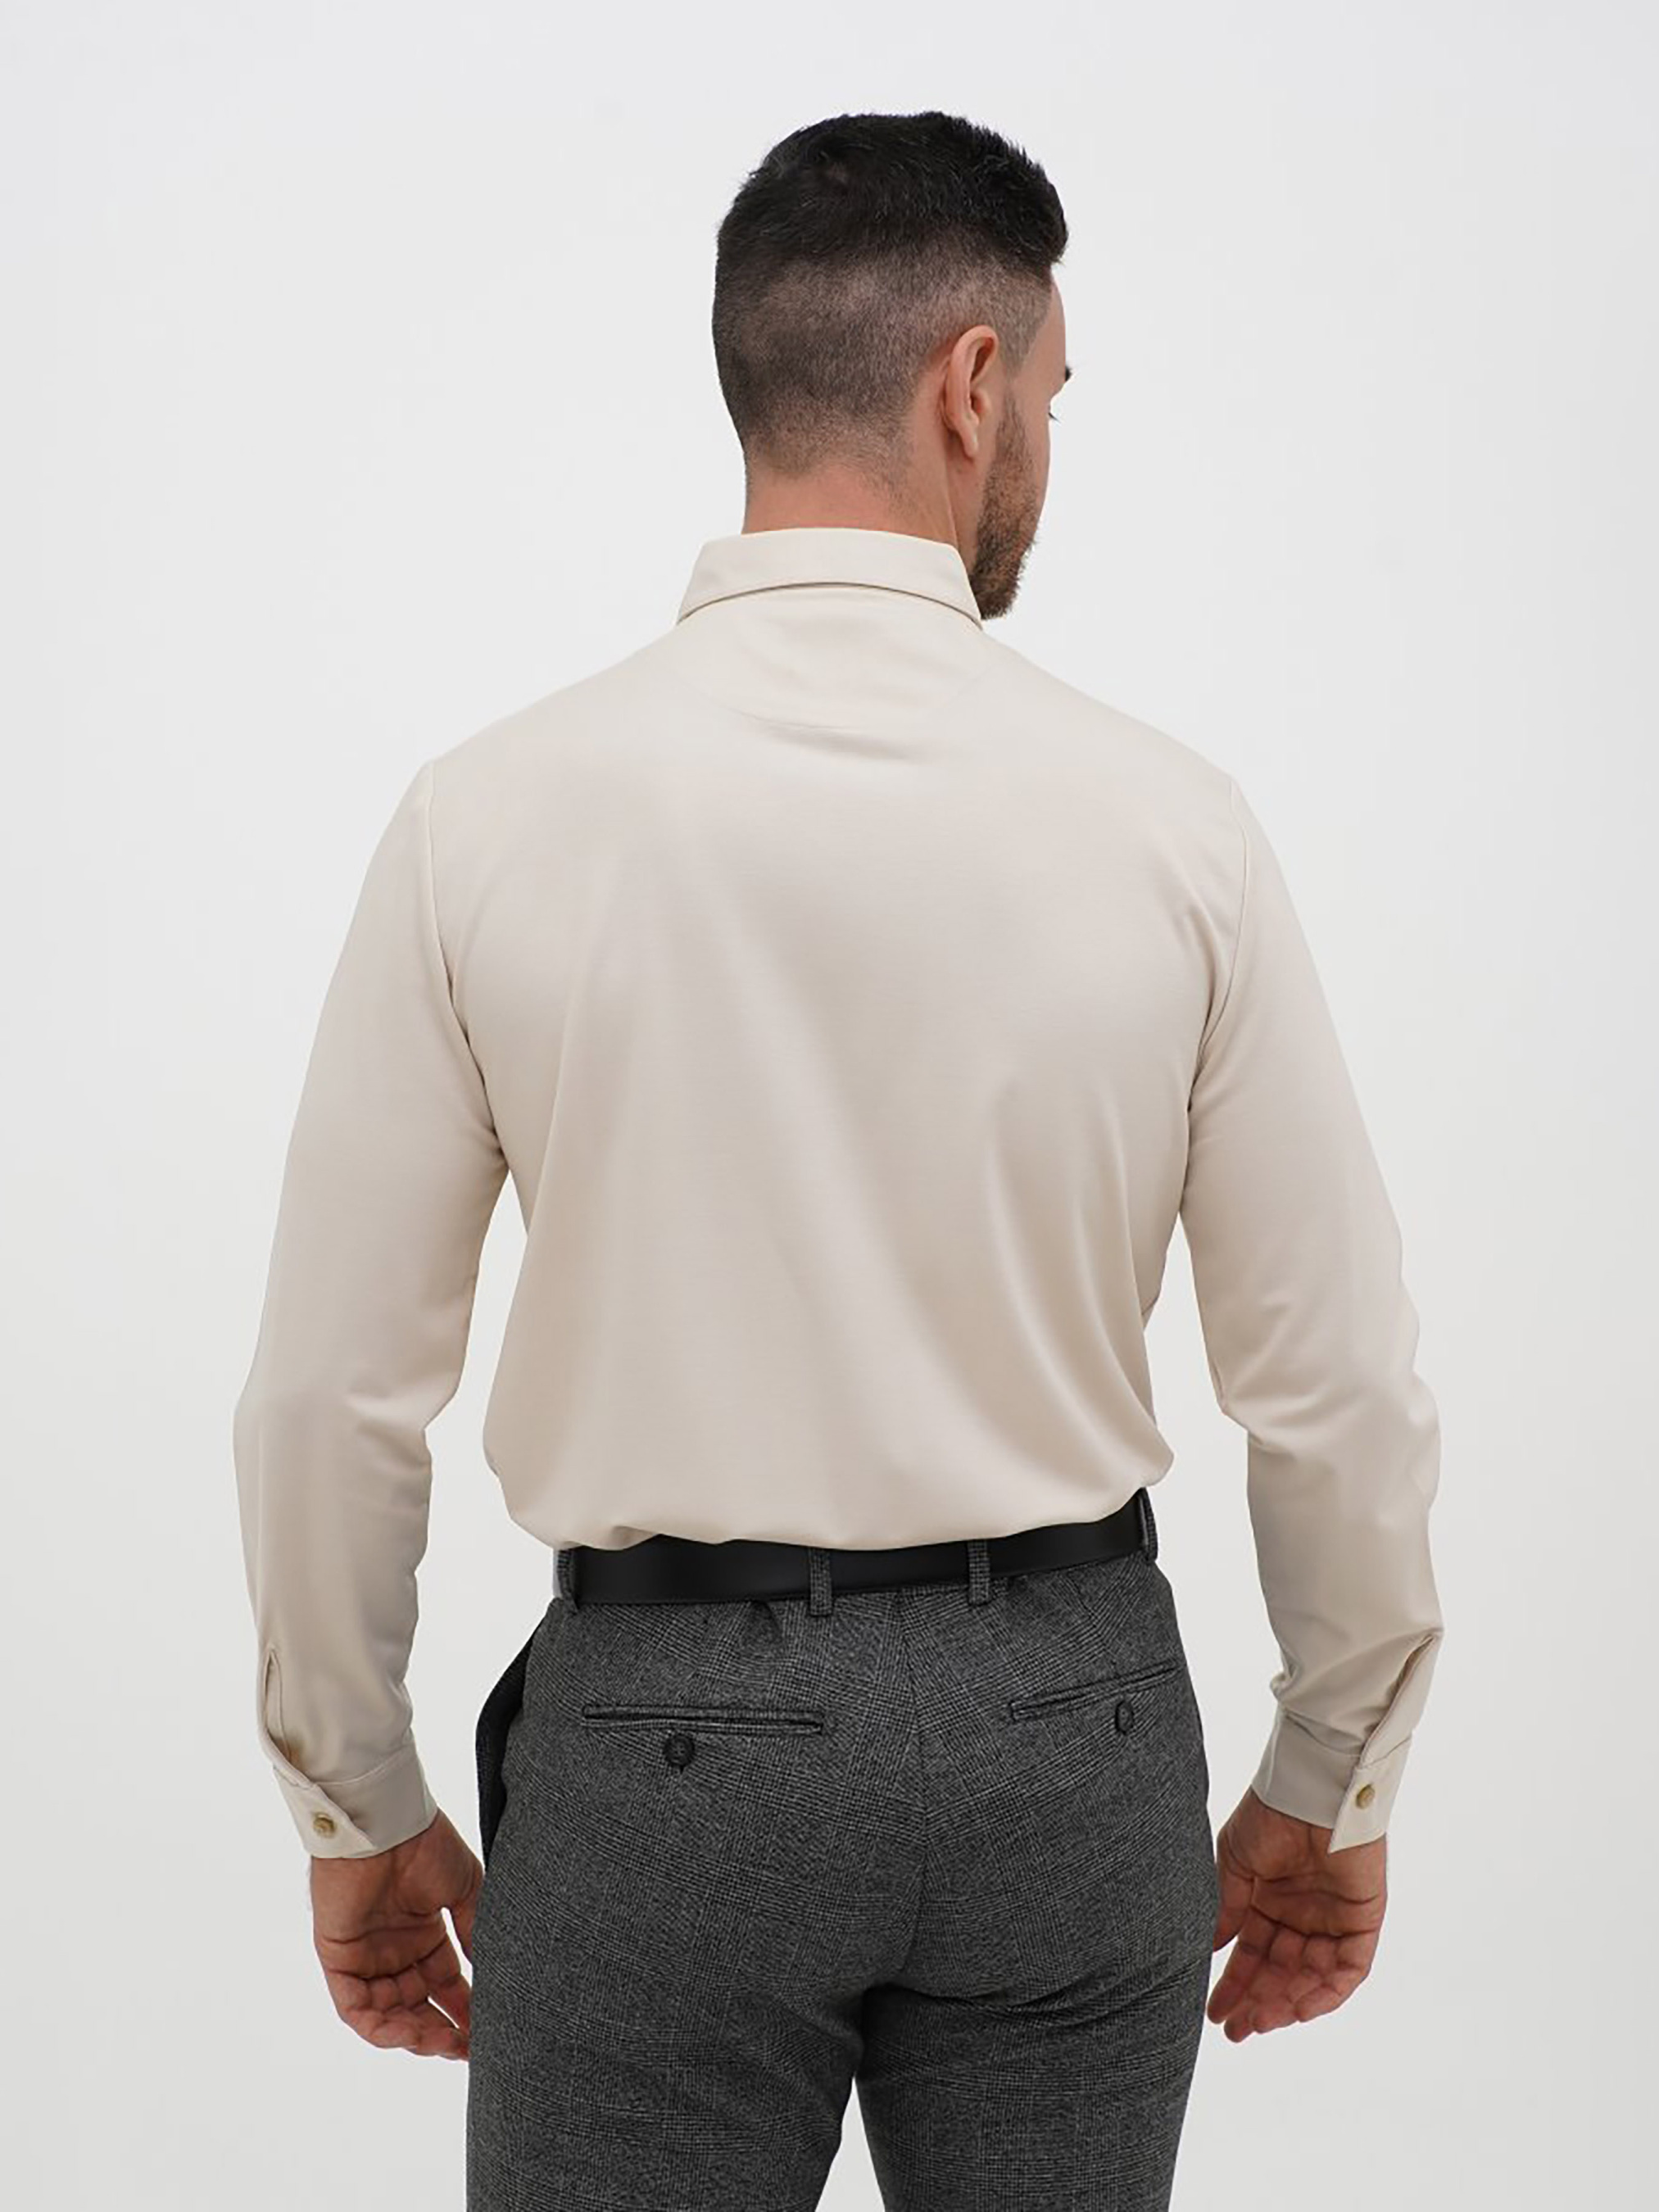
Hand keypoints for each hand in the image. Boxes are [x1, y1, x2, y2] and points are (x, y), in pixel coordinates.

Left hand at [308, 1806, 481, 2057]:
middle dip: (441, 2033)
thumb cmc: (426, 1844)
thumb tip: (491, 1972)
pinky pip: (356, 2008)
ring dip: (415, 2035)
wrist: (387, 1823)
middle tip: (467, 2048)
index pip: (445, 1988)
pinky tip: (409, 2032)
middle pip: (417, 2009)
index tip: (488, 2034)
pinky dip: (380, 2027)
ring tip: (443, 2043)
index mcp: (425, 1937)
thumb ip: (474, 1931)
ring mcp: (366, 1958)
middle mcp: (395, 1953)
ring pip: (387, 2016)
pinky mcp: (339, 1960)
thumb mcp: (465, 1888)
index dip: (465, 2013)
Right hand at [1206, 1784, 1386, 2038]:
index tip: (1216, 2013)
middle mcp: (1302, 1914)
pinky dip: (1326, 1992)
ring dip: (1287, 2002)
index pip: (1253, 1954)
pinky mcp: (1363, 1919)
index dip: (1236, 1985)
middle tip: (1237, 2030)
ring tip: (1261, 2021)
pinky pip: (1349, 1968)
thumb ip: (1227, 1910)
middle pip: (1281, 1972)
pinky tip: (1298, 2008)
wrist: (1309, 1791)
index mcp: (1270, 1899)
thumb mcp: (1234, 1864)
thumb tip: (1208, 1952)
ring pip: (1312, 1976)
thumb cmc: (1268, 1816)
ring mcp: (1333, 1919)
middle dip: (1259, 2002)